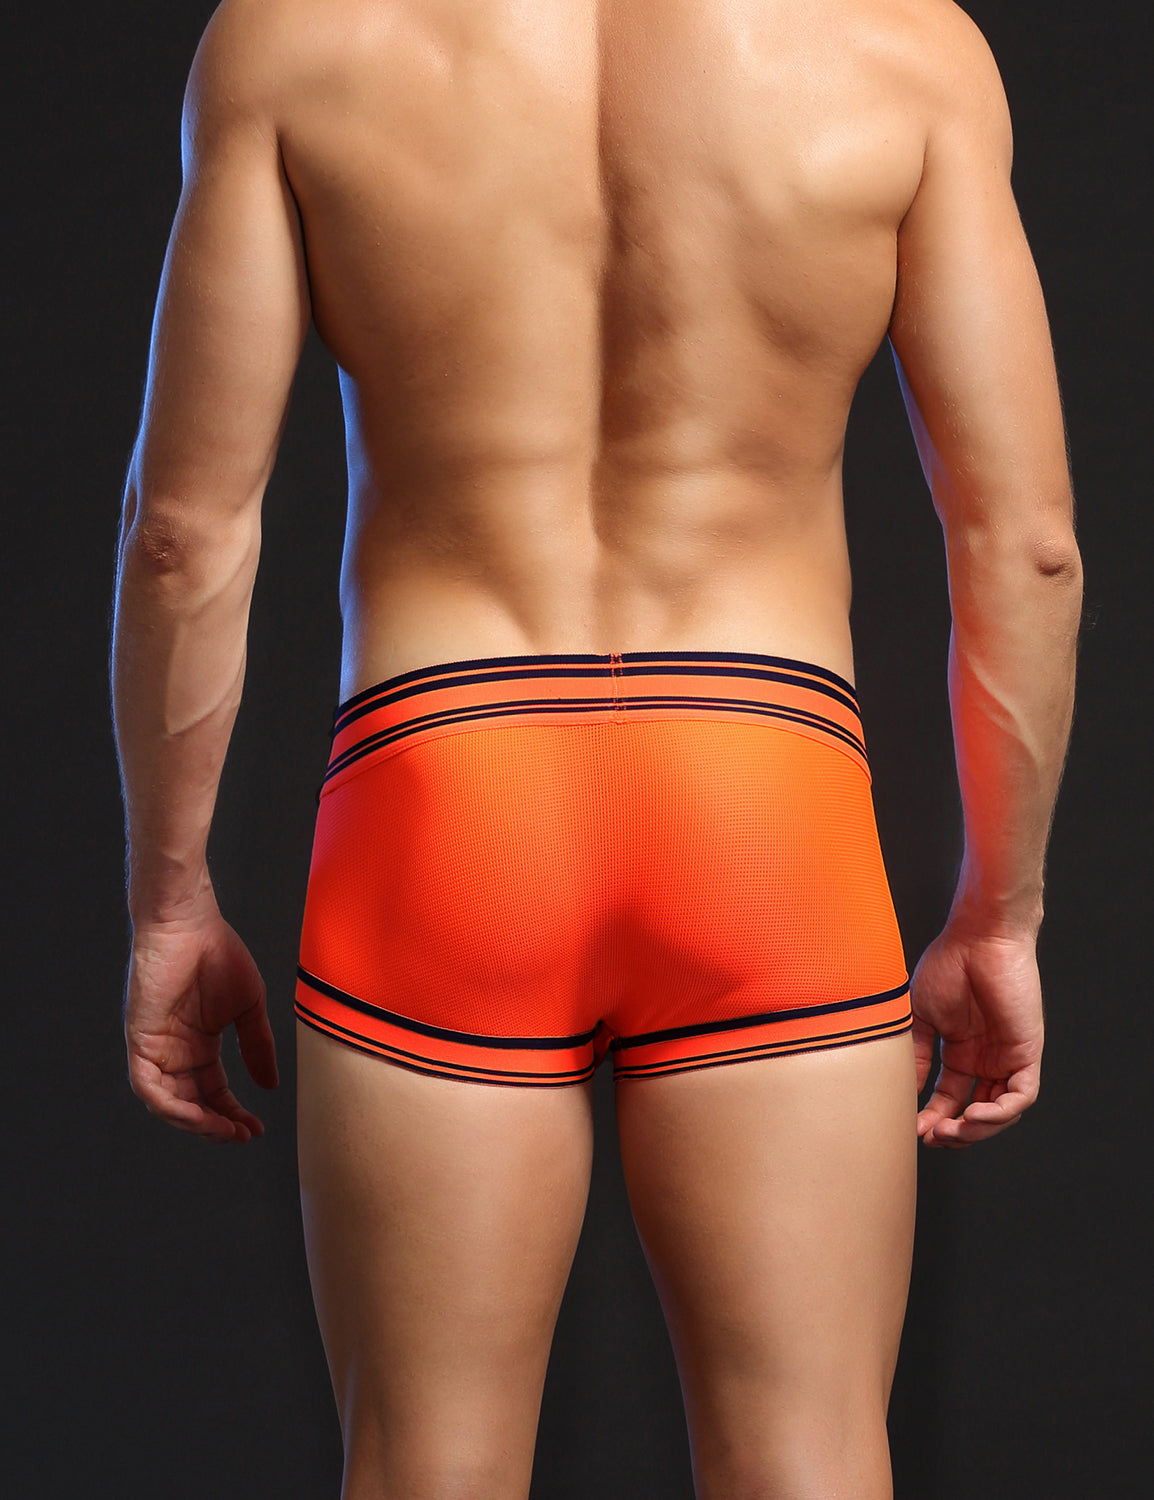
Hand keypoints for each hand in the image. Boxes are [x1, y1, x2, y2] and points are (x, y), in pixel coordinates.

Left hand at [124, 899, 278, 1142]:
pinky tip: (197, 1115)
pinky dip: (171, 1106)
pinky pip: (148, 1087)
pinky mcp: (139, 1041)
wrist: (188, 923)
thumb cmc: (217, 953)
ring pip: (168, 1103)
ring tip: (225, 1130)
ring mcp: (156, 1048)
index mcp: (199, 1044)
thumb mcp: (248, 1008)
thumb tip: (269, 1086)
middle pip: (192, 1104)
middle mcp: (175, 1051)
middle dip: (216, 1125)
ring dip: (196, 1123)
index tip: (256, 1128)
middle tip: (242, 1135)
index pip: (213, 1092)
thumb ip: (257, 1047)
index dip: (233, 1113)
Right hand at [910, 923, 1043, 1147]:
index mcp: (959, 1050)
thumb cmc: (947, 965)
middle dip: (955, 1131)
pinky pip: (1021, 1096)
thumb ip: (915, 1055)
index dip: (933, 1117)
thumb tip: (904, 1091)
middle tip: (933, 1138)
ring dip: (977, 1128)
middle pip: (975, 1111)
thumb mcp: (920, 1017)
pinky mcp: (1026, 1052)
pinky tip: (974, 1113)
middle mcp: (985, 1058)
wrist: (978, 937)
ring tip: (952, 1130)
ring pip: (1001, 1111)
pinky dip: (1000, 1112)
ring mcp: (1007, 1056)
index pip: (949, 1097)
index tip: (914, 1131)